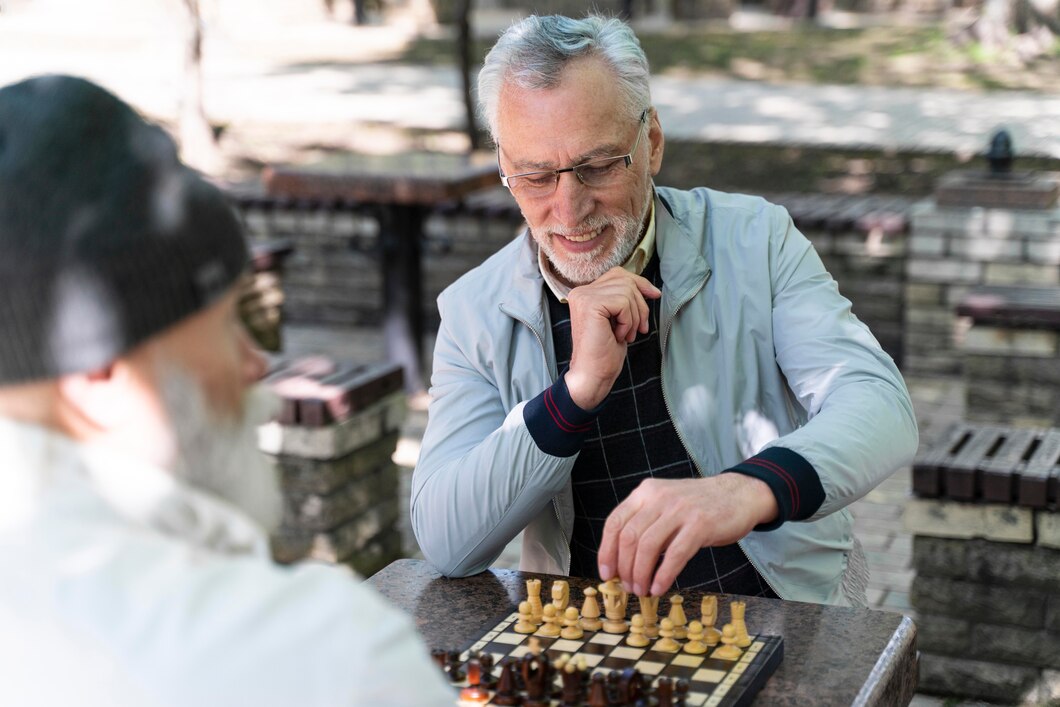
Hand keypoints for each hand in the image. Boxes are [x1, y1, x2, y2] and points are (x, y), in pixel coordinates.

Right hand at [564, 268, 660, 408]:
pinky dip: (627, 321)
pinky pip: (623, 303)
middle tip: (637, 329)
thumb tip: (650, 288)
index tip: (655, 295)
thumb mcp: (619, 319)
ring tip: (624, 334)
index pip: (618, 274)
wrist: (593, 374)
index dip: (640, 283)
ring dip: (633, 317)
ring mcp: (584, 296)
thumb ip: (625, 299)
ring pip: (627, 292)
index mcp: (586, 293)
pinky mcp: (590, 304)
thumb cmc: (605, 352)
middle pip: (626, 281)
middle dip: (640, 306)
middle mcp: (581, 291)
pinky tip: (617, 335)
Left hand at [596, 474, 778, 596]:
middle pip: (629, 538)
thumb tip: (622, 561)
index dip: (606, 551)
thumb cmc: (699, 506)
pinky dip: (663, 575)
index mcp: (645, 492)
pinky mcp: (701, 524)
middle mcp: (659, 497)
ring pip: (648, 547)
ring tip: (642, 590)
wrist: (738, 494)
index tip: (607, 574)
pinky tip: (660, 587)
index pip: (615, 522)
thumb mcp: (665, 504)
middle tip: (628, 587)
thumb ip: (645, 524)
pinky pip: (675, 555)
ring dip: (641, 574)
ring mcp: (680, 509)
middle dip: (624, 568)